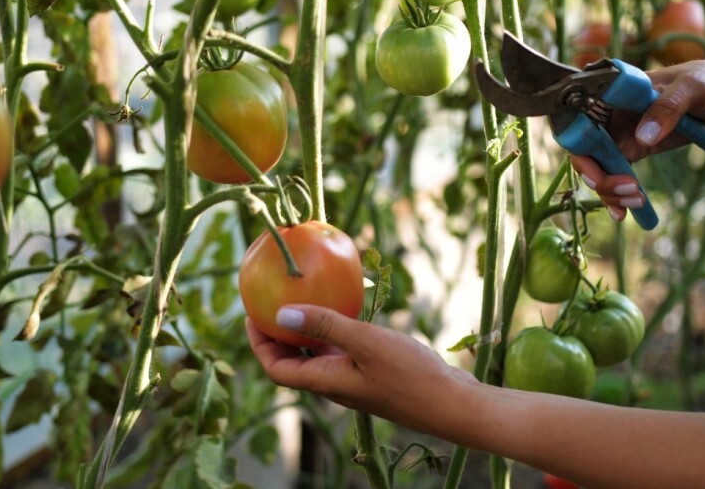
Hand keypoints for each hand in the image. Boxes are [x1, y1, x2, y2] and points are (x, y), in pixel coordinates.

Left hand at [246, 305, 477, 434]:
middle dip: (277, 335)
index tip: (251, 314)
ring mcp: (354, 380)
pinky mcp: (373, 374)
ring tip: (303, 300)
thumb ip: (325, 326)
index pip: (276, 368)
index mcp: (326, 381)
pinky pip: (342, 352)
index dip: (259, 343)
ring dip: (305, 332)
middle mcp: (334, 384)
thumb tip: (282, 314)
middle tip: (272, 301)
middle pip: (293, 362)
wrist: (453, 404)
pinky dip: (334, 332)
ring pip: (318, 356)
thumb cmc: (411, 375)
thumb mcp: (366, 343)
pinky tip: (345, 310)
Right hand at [570, 59, 704, 220]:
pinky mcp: (632, 150)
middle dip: (599, 176)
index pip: (580, 120)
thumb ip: (668, 107)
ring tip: (637, 202)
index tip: (596, 170)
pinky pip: (615, 176)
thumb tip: (641, 137)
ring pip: (598, 169)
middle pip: (585, 150)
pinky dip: (617, 197)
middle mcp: (610, 114)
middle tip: (627, 190)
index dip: (580, 147)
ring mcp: (619, 134)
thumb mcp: (693, 88)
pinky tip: (625, 214)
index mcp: (614, 92)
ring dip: (610, 191)